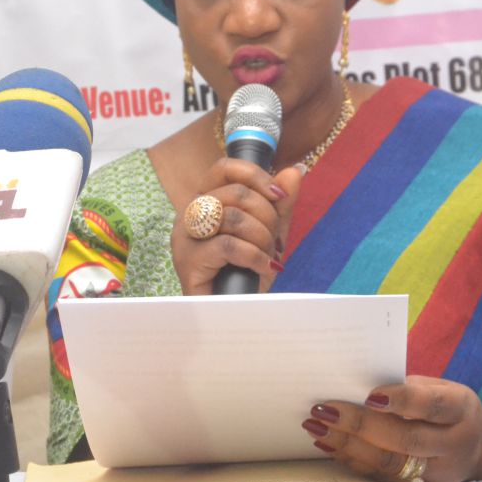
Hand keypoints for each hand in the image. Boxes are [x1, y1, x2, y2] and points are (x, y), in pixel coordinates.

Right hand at [170, 159, 300, 295]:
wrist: (230, 314)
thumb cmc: (244, 273)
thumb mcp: (268, 233)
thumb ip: (280, 204)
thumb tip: (296, 170)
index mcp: (204, 201)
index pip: (225, 167)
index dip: (256, 175)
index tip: (279, 195)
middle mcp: (189, 214)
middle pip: (236, 193)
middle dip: (268, 216)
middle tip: (275, 240)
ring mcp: (185, 237)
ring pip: (233, 217)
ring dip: (262, 238)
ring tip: (268, 256)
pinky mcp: (188, 261)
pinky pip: (229, 245)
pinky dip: (255, 256)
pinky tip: (263, 268)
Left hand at [300, 376, 481, 481]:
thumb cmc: (449, 409)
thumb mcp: (443, 389)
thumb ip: (409, 388)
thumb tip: (356, 385)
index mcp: (461, 410)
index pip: (431, 406)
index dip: (401, 400)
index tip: (369, 394)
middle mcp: (454, 445)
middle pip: (405, 439)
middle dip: (360, 425)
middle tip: (324, 411)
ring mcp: (439, 474)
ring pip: (389, 464)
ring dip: (348, 445)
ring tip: (317, 428)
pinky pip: (382, 478)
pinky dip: (352, 461)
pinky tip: (329, 445)